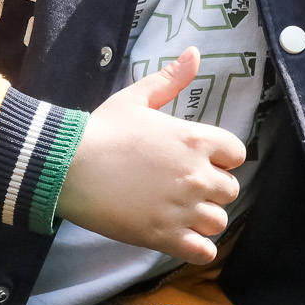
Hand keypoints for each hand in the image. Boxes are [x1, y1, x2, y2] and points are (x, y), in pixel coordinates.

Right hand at [55, 47, 245, 263]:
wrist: (68, 166)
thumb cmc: (102, 129)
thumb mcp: (136, 98)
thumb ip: (170, 79)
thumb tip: (195, 52)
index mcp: (194, 140)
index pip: (236, 154)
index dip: (221, 157)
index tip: (202, 159)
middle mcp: (196, 176)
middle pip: (230, 190)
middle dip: (212, 188)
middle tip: (185, 186)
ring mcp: (183, 209)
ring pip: (218, 222)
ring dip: (204, 218)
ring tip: (180, 212)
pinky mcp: (166, 236)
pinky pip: (203, 252)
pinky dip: (196, 247)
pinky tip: (180, 237)